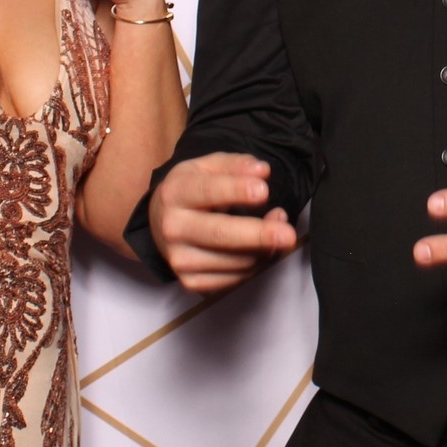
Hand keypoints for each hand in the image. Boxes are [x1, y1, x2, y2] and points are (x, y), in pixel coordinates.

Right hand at [148, 152, 299, 293]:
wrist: (159, 223)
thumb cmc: (191, 191)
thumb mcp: (207, 167)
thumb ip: (235, 164)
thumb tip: (261, 171)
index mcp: (175, 193)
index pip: (207, 192)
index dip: (236, 191)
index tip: (263, 191)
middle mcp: (173, 228)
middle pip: (220, 235)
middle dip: (258, 235)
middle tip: (288, 233)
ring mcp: (180, 259)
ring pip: (235, 261)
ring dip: (266, 248)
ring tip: (279, 228)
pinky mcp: (191, 282)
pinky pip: (235, 278)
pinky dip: (257, 264)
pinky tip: (262, 248)